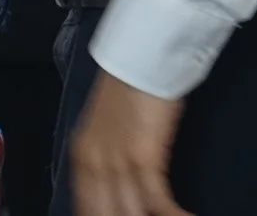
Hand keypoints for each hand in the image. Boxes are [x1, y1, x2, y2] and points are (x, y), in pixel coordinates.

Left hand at [70, 72, 191, 215]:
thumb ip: (108, 158)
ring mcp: (115, 162)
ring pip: (131, 212)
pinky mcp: (142, 157)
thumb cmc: (130, 87)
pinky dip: (174, 214)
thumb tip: (121, 187)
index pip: (85, 207)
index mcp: (82, 156)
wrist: (140, 55)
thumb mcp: (108, 128)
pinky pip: (158, 201)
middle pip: (106, 213)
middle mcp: (93, 163)